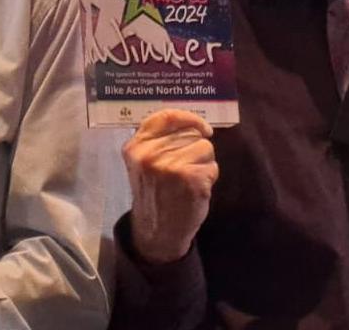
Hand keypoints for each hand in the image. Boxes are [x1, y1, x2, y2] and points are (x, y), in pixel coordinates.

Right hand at [122, 109, 218, 264]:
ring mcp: (170, 167)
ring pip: (205, 147)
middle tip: (184, 169)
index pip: (167, 116)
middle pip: (191, 133)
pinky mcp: (190, 179)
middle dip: (195, 148)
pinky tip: (195, 189)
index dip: (189, 118)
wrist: (157, 231)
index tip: (202, 127)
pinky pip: (212, 166)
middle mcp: (150, 154)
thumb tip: (191, 121)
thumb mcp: (143, 162)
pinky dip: (209, 177)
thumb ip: (157, 139)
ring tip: (189, 179)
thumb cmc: (154, 193)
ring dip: (203, 163)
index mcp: (136, 147)